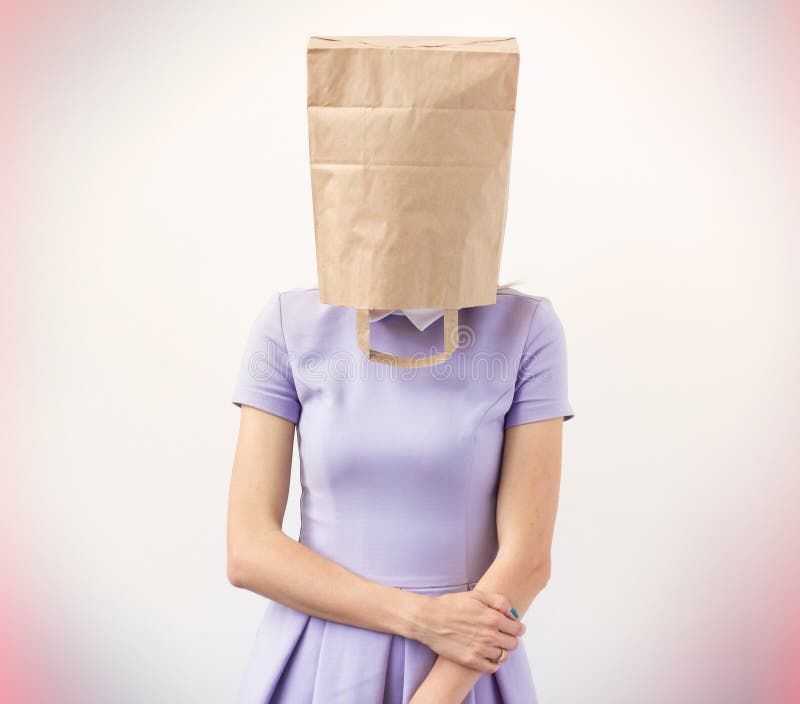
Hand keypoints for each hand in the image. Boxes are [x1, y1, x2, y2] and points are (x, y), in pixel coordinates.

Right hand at [410, 589, 524, 673]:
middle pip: (513, 644)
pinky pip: (492, 668)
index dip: (517, 627)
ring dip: (501, 650)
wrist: (429, 619)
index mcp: (493, 618)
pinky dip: (493, 663)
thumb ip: (499, 601)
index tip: (512, 627)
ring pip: (504, 656)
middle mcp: (490, 635)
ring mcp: (480, 650)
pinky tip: (487, 655)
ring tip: (492, 644)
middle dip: (510, 638)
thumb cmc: (451, 605)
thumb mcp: (477, 595)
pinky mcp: (471, 661)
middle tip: (502, 635)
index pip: (518, 629)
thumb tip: (513, 614)